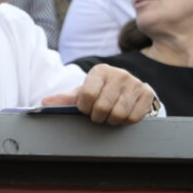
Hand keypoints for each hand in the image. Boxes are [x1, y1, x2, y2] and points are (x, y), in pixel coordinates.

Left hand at [41, 64, 156, 124]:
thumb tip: (44, 103)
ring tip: (110, 114)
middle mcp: (119, 74)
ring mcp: (135, 83)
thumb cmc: (99, 92)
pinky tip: (123, 114)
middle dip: (97, 116)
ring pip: (119, 114)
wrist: (124, 90)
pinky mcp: (148, 93)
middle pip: (102, 107)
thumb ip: (64, 99)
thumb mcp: (81, 93)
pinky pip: (134, 117)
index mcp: (100, 71)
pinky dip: (126, 121)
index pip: (86, 95)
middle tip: (98, 114)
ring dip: (111, 120)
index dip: (84, 108)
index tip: (86, 108)